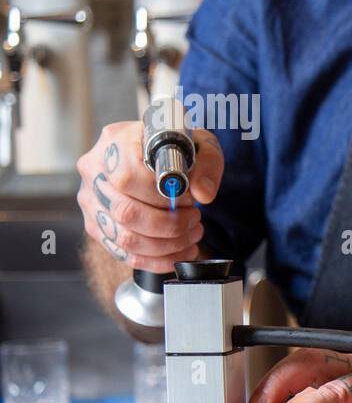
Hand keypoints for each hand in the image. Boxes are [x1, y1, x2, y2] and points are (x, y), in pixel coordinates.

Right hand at [75, 120, 223, 272]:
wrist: (162, 156)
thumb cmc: (178, 149)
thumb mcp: (201, 145)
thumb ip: (208, 164)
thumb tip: (203, 193)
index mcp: (115, 142)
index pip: (128, 177)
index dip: (161, 196)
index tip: (187, 198)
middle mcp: (95, 171)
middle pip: (126, 212)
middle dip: (170, 224)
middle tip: (194, 218)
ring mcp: (91, 201)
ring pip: (125, 238)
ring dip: (167, 245)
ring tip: (191, 234)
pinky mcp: (96, 226)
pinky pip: (124, 254)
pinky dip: (159, 260)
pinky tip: (180, 251)